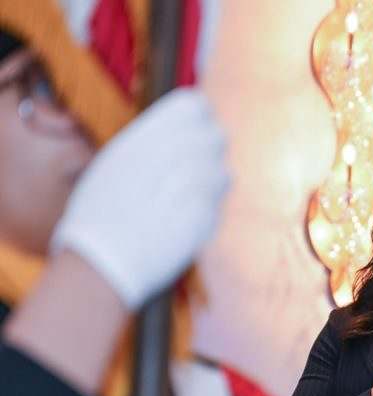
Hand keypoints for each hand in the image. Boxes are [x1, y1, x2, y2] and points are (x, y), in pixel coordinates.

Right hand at [50, 87, 228, 308]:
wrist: (100, 261)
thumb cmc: (99, 214)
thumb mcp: (115, 163)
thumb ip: (151, 143)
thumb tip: (185, 129)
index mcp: (146, 135)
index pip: (195, 106)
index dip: (199, 119)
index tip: (193, 132)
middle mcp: (173, 155)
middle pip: (216, 136)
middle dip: (208, 152)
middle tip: (190, 171)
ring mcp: (192, 187)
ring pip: (223, 173)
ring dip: (209, 185)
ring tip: (180, 201)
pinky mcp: (204, 217)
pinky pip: (216, 206)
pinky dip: (204, 212)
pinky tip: (180, 222)